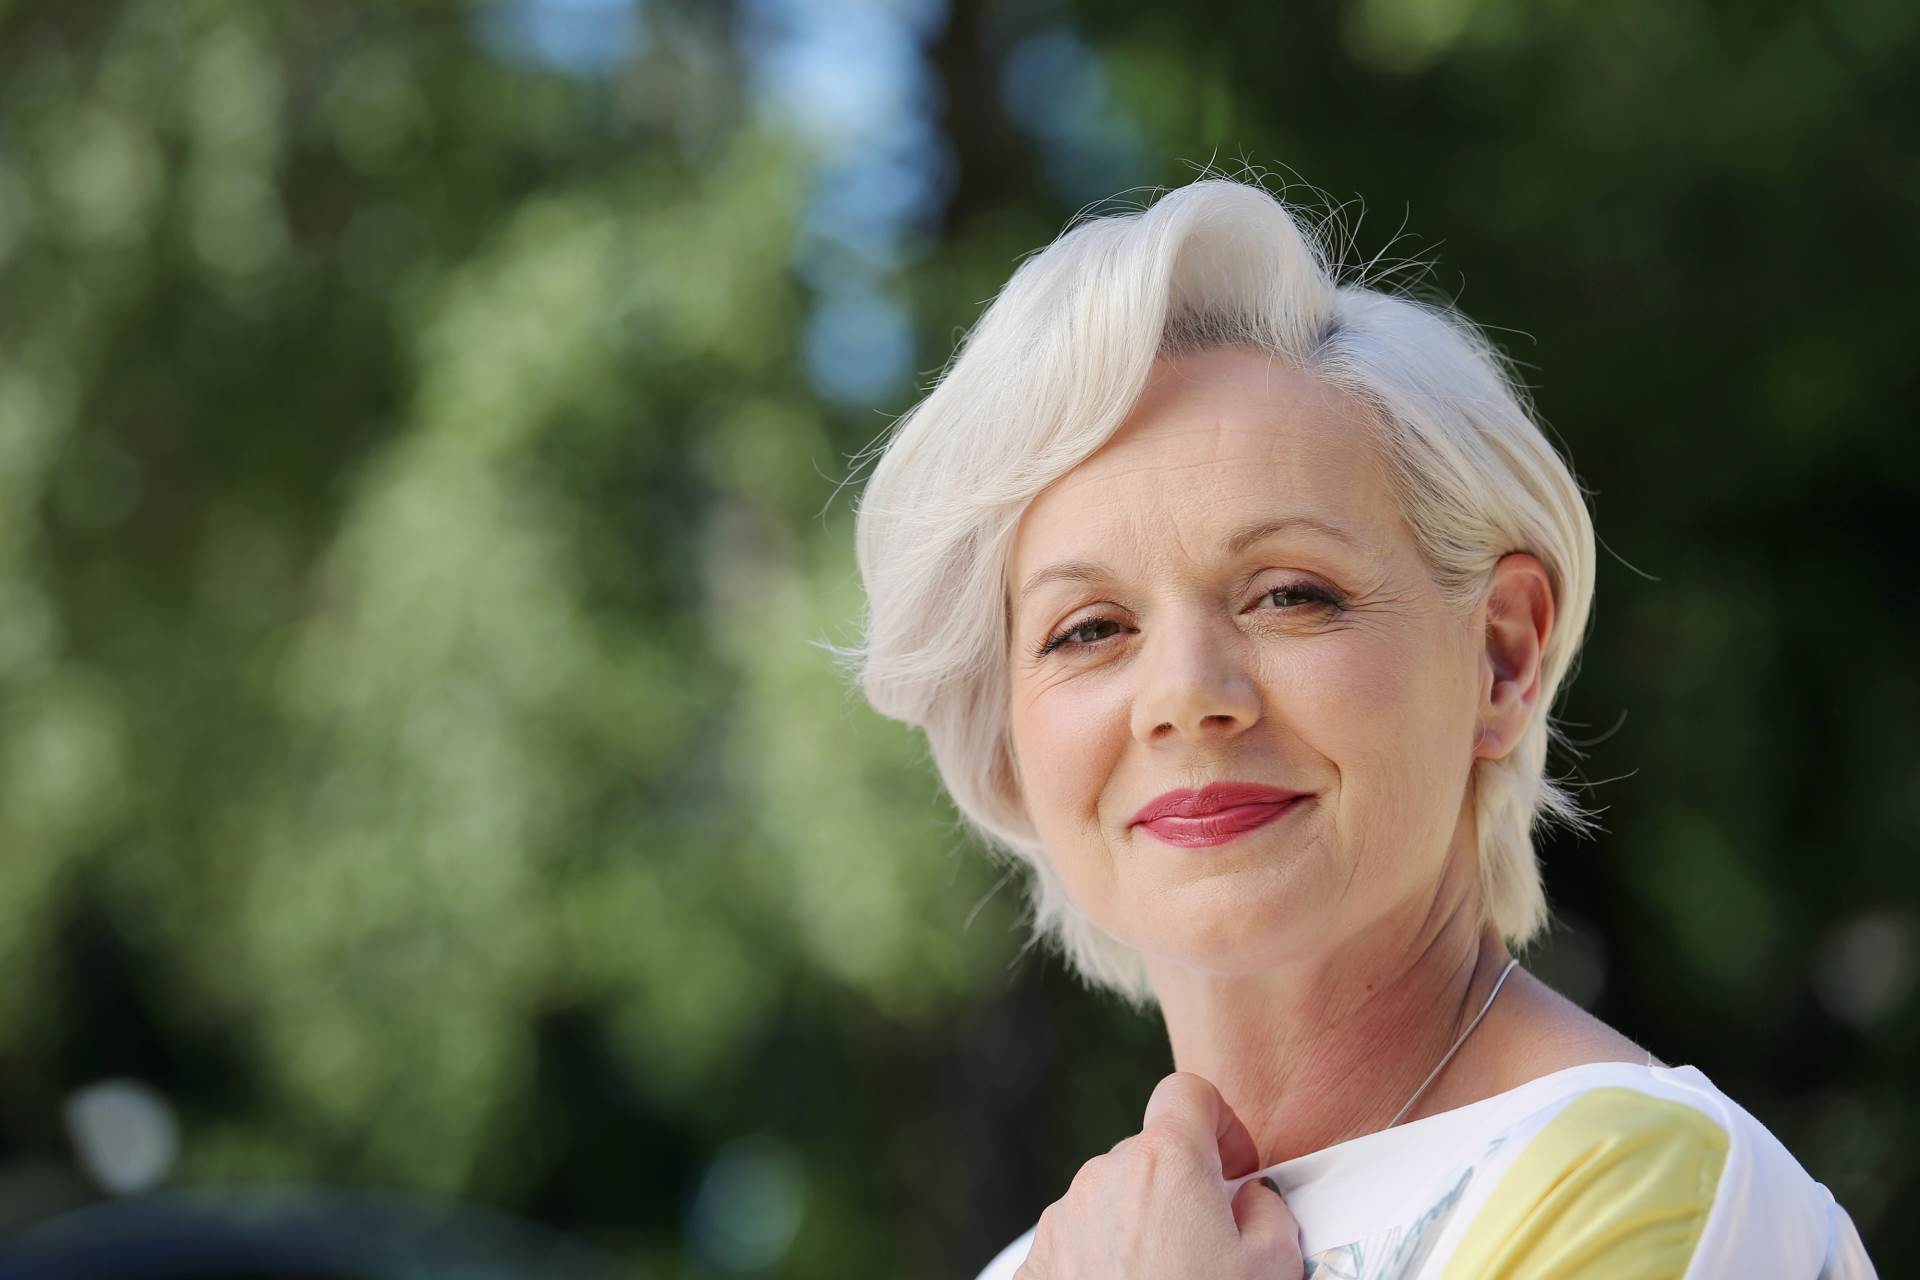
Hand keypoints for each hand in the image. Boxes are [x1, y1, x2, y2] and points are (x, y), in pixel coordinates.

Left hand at [1013, 1071, 1302, 1279]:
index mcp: (1165, 1160)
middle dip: (1181, 1189)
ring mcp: (1063, 1218)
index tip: (1235, 1171)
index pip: (1189, 1092)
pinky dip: (1104, 1263)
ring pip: (1113, 1200)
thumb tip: (1251, 1197)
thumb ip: (1269, 1211)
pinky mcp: (1035, 1263)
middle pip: (1150, 1154)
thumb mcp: (1272, 1267)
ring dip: (1141, 1228)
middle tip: (1211, 1249)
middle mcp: (1104, 1174)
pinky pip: (1080, 1243)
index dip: (1220, 1123)